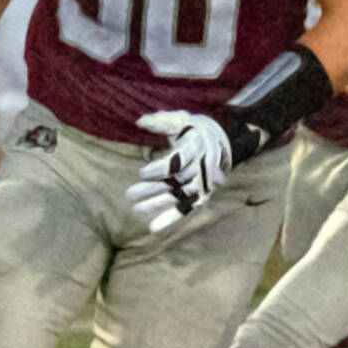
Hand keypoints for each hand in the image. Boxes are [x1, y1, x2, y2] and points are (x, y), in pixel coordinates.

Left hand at [125, 111, 231, 232]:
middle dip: (153, 189)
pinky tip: (153, 227)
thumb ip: (160, 121)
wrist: (217, 141)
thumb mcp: (179, 120)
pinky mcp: (201, 196)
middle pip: (176, 181)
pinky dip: (170, 218)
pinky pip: (186, 208)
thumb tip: (139, 121)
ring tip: (136, 208)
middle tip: (130, 194)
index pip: (178, 163)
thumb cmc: (192, 129)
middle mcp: (202, 167)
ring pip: (179, 196)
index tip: (141, 173)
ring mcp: (203, 184)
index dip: (159, 170)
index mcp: (197, 147)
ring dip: (158, 203)